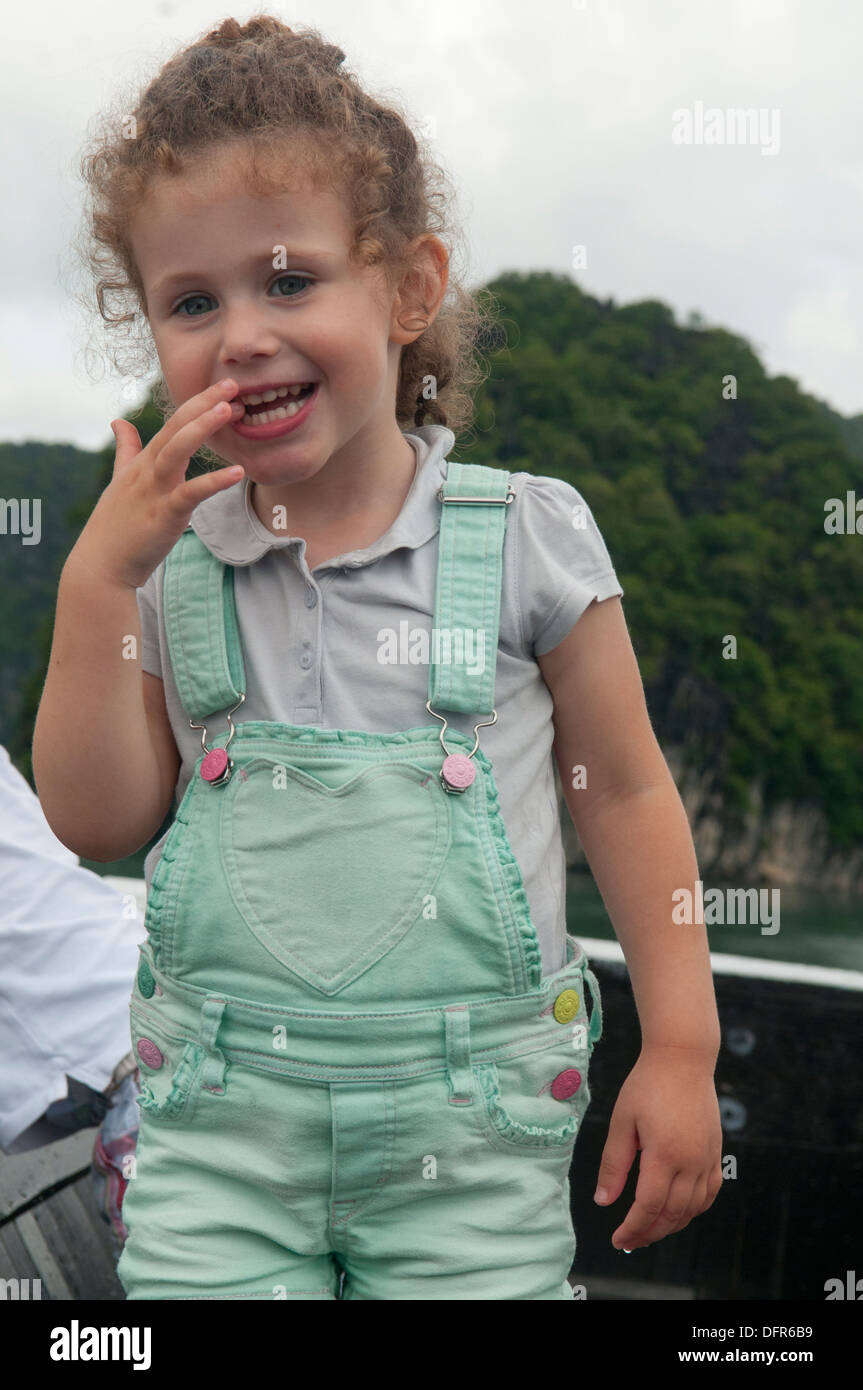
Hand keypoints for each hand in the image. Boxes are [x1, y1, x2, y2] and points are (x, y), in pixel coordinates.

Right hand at [67, 379, 245, 591]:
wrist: (102, 565)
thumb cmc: (115, 525)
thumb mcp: (120, 481)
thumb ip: (126, 450)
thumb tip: (118, 421)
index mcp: (143, 462)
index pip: (172, 423)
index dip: (198, 404)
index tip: (225, 389)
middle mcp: (147, 470)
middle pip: (175, 427)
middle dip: (203, 404)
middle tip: (232, 385)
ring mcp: (154, 491)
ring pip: (176, 450)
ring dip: (201, 428)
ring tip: (230, 410)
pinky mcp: (163, 515)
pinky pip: (190, 494)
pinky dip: (214, 482)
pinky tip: (237, 472)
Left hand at [593, 1044, 722, 1249]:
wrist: (682, 1059)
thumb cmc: (647, 1085)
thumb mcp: (621, 1122)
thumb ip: (613, 1164)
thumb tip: (603, 1201)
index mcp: (665, 1155)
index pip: (648, 1208)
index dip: (632, 1228)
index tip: (617, 1239)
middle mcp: (691, 1162)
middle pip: (671, 1215)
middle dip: (649, 1233)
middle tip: (629, 1241)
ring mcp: (707, 1159)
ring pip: (692, 1209)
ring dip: (670, 1225)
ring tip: (648, 1230)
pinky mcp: (716, 1152)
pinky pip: (709, 1193)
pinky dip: (694, 1209)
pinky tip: (678, 1212)